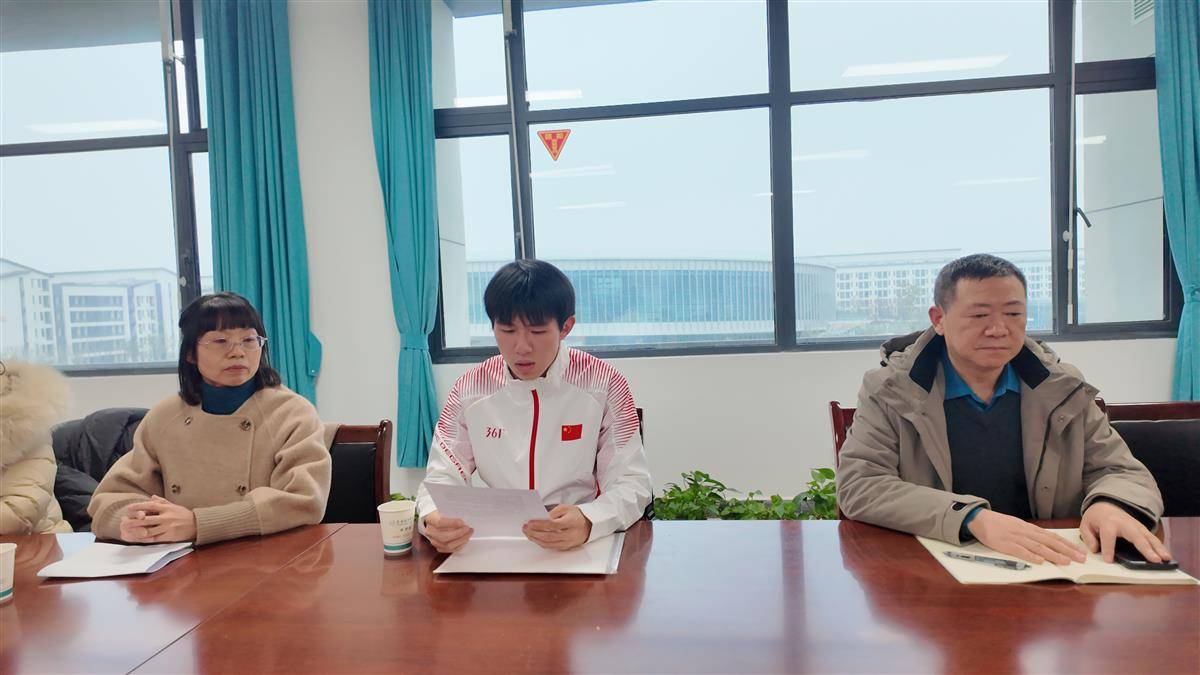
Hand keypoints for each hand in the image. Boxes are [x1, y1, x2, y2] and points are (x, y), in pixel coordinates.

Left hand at [119, 495, 196, 542]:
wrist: (197, 524)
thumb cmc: (184, 514)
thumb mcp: (174, 505)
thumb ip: (162, 501)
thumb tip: (151, 497)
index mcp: (166, 508)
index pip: (149, 506)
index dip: (138, 507)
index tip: (128, 509)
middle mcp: (166, 517)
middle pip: (146, 519)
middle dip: (133, 521)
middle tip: (124, 522)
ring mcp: (167, 527)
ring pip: (149, 530)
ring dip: (137, 531)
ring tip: (128, 532)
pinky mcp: (169, 536)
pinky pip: (155, 538)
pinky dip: (146, 538)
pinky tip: (139, 538)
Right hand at [423, 510, 472, 552]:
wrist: (435, 519)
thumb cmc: (442, 513)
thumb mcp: (445, 508)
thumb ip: (453, 511)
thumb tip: (464, 516)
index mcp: (430, 520)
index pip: (439, 523)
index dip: (452, 523)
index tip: (462, 522)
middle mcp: (430, 532)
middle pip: (444, 537)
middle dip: (459, 534)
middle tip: (468, 528)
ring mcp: (434, 541)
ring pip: (447, 545)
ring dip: (461, 540)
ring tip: (469, 534)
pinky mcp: (439, 547)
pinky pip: (450, 550)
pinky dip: (460, 545)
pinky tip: (465, 540)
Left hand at [523, 505, 591, 550]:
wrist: (589, 525)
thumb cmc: (576, 515)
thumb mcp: (566, 508)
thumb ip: (553, 512)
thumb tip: (540, 518)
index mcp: (571, 522)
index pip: (552, 525)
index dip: (540, 525)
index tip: (529, 523)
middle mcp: (570, 534)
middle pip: (549, 536)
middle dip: (534, 533)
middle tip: (525, 528)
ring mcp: (568, 542)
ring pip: (548, 544)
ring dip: (535, 539)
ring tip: (528, 533)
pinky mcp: (566, 547)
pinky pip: (551, 547)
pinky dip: (541, 543)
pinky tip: (535, 538)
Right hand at [967, 509, 1086, 565]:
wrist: (980, 519)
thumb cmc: (1000, 524)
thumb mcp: (1018, 527)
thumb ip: (1032, 535)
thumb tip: (1048, 544)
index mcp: (1030, 529)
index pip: (1053, 537)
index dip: (1068, 545)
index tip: (1081, 551)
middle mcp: (1026, 533)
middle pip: (1050, 542)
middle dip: (1067, 551)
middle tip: (1081, 559)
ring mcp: (1016, 538)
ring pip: (1038, 547)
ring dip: (1053, 554)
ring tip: (1066, 562)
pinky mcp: (1005, 544)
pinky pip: (1019, 551)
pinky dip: (1030, 556)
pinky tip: (1040, 561)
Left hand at [1080, 501, 1171, 563]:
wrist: (1105, 505)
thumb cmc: (1095, 518)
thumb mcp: (1085, 525)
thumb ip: (1088, 537)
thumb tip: (1095, 550)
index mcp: (1107, 522)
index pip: (1108, 536)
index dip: (1108, 549)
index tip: (1109, 560)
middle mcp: (1124, 523)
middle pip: (1136, 536)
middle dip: (1146, 548)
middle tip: (1155, 560)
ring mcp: (1135, 525)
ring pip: (1148, 536)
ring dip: (1158, 548)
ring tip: (1166, 559)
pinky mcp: (1141, 528)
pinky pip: (1151, 537)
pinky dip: (1159, 546)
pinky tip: (1165, 555)